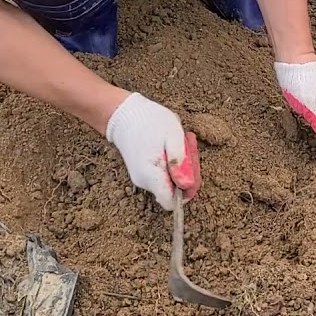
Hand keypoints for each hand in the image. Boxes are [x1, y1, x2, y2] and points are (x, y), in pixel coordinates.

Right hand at [104, 92, 200, 209]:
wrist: (123, 113)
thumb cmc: (149, 121)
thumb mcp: (172, 135)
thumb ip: (180, 162)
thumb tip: (187, 185)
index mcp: (151, 176)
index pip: (171, 202)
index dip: (187, 192)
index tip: (192, 173)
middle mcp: (144, 181)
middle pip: (172, 190)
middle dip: (186, 173)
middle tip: (189, 147)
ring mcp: (141, 176)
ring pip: (168, 181)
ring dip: (179, 165)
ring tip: (180, 140)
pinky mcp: (141, 170)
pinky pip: (160, 173)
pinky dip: (170, 162)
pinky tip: (171, 144)